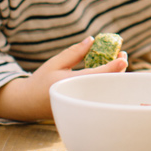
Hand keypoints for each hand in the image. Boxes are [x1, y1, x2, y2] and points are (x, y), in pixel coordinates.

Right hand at [0, 35, 126, 122]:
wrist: (27, 104)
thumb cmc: (40, 81)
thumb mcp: (55, 63)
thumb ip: (74, 53)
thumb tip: (92, 41)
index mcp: (67, 85)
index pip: (94, 76)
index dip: (111, 68)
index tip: (123, 58)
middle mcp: (76, 98)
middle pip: (103, 85)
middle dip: (116, 71)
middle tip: (123, 56)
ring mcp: (79, 106)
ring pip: (103, 92)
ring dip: (112, 77)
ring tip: (118, 61)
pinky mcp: (81, 109)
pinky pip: (99, 96)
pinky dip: (106, 84)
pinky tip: (109, 73)